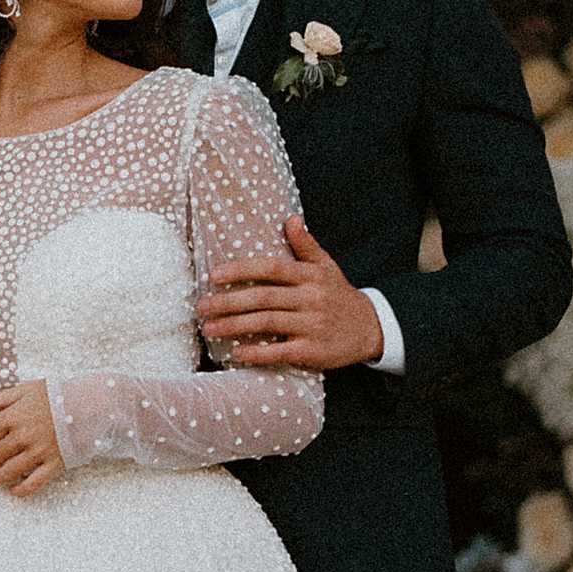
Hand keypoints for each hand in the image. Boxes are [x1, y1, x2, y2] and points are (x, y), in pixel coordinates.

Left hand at [0, 380, 63, 495]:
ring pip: (8, 472)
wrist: (92, 405)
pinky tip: (13, 490)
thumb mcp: (27, 389)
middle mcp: (22, 436)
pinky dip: (20, 490)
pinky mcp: (54, 464)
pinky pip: (33, 484)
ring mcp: (38, 452)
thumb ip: (0, 397)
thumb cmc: (58, 394)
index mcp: (14, 417)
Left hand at [195, 214, 383, 370]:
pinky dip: (256, 353)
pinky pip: (280, 352)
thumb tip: (290, 218)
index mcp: (309, 276)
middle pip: (263, 298)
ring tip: (209, 329)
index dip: (241, 270)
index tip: (214, 275)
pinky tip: (236, 352)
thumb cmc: (339, 295)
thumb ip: (305, 244)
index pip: (271, 268)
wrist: (372, 329)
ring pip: (267, 323)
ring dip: (234, 326)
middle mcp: (311, 299)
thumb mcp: (326, 266)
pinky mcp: (313, 351)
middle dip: (228, 302)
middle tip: (201, 307)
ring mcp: (312, 326)